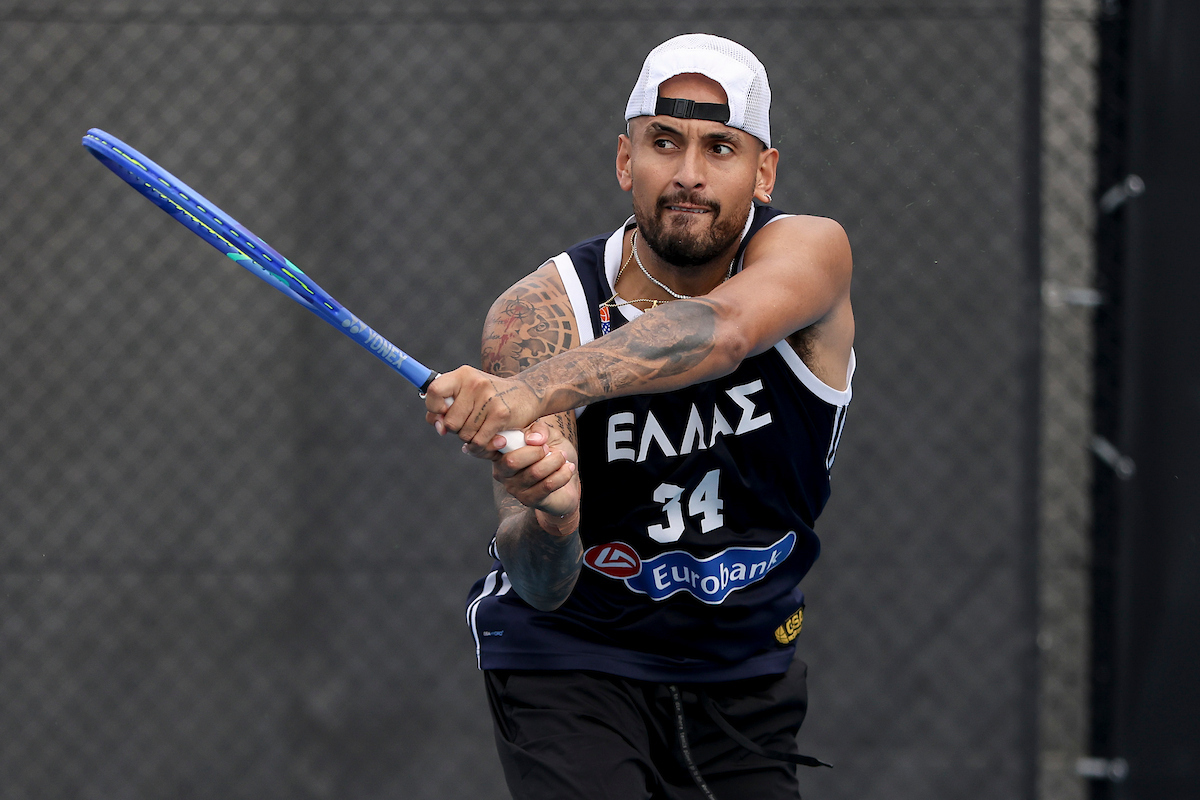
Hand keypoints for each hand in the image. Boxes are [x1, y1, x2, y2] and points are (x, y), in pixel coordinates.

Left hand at [424, 366, 541, 450]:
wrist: (527, 394)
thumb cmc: (491, 397)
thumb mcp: (467, 393)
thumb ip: (446, 408)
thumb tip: (438, 427)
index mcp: (463, 375)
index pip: (433, 391)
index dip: (433, 408)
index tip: (442, 414)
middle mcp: (475, 383)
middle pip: (449, 421)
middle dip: (456, 429)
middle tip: (468, 424)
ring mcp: (488, 398)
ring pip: (464, 434)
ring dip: (470, 438)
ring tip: (480, 430)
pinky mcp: (500, 414)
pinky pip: (478, 441)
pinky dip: (479, 447)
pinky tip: (486, 440)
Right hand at [487, 420, 578, 518]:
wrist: (568, 479)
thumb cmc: (552, 453)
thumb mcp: (548, 434)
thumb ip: (540, 429)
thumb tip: (533, 439)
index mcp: (501, 452)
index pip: (491, 447)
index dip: (499, 441)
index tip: (518, 437)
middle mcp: (502, 471)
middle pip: (512, 461)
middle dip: (537, 451)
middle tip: (549, 448)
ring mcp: (514, 488)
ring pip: (534, 472)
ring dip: (555, 461)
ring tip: (562, 457)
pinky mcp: (528, 500)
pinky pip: (547, 485)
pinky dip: (562, 474)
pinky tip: (568, 468)